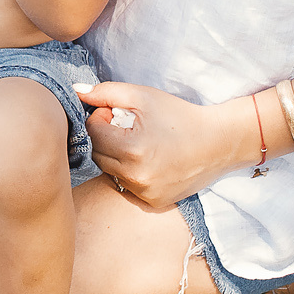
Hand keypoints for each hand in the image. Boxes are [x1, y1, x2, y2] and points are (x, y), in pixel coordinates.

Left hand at [74, 80, 251, 213]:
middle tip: (126, 127)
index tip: (117, 114)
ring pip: (110, 171)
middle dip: (105, 137)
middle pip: (97, 153)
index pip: (92, 132)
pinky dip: (131, 173)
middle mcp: (136, 176)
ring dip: (116, 156)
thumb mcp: (143, 96)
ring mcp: (145, 192)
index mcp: (131, 148)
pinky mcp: (153, 202)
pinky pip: (127, 186)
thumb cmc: (179, 116)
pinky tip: (149, 161)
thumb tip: (75, 91)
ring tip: (138, 143)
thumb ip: (106, 92)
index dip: (101, 118)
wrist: (218, 143)